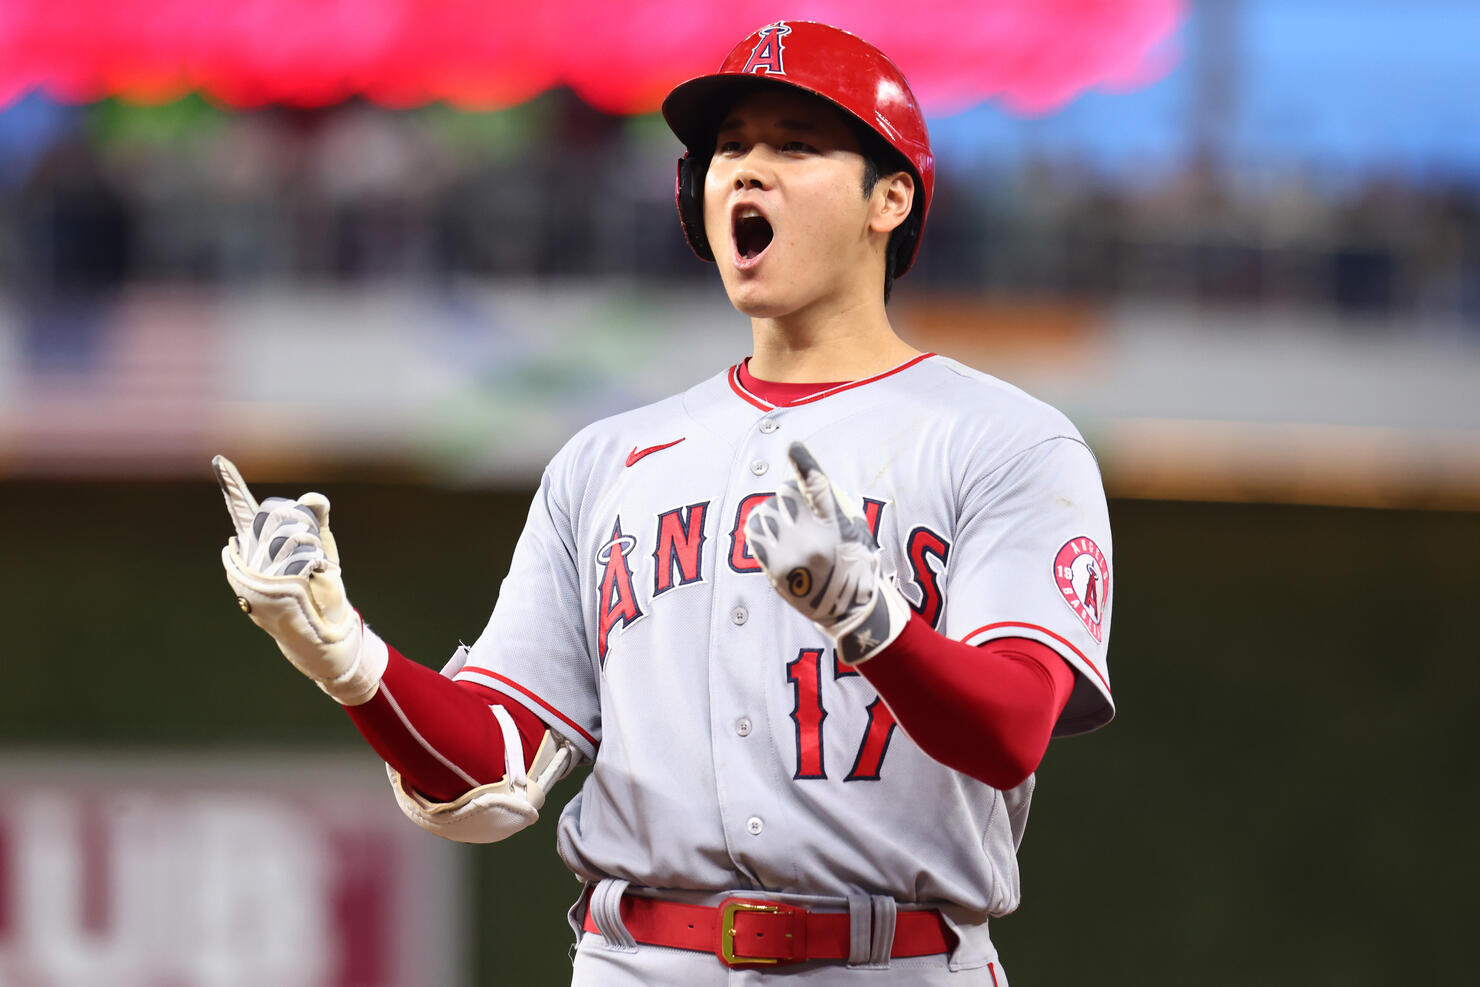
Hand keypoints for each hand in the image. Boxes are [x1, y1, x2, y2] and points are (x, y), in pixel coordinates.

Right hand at [214, 455, 386, 704]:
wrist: (325, 626)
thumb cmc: (319, 585)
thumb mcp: (323, 546)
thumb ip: (316, 518)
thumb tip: (313, 497)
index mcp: (261, 541)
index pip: (245, 509)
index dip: (232, 485)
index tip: (219, 460)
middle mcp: (252, 556)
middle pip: (278, 518)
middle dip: (302, 529)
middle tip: (309, 554)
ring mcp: (258, 573)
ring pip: (289, 538)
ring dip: (309, 550)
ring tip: (309, 571)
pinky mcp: (270, 588)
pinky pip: (299, 558)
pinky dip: (313, 564)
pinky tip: (310, 579)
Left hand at [744, 443, 910, 664]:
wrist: (846, 611)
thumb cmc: (855, 564)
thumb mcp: (858, 531)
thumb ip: (835, 506)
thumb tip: (806, 484)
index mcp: (837, 525)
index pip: (819, 487)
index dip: (805, 464)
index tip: (794, 447)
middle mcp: (812, 537)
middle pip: (786, 495)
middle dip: (789, 495)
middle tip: (799, 511)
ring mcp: (790, 554)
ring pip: (766, 512)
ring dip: (774, 513)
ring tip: (787, 528)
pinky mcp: (774, 568)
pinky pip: (755, 533)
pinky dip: (760, 528)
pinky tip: (771, 535)